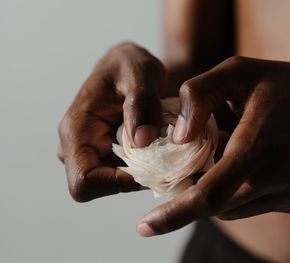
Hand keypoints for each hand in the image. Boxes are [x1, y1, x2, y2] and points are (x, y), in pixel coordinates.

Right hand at [58, 43, 164, 201]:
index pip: (84, 182)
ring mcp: (91, 153)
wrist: (128, 68)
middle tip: (164, 159)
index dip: (116, 184)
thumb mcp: (140, 73)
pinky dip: (144, 169)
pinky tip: (159, 151)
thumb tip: (142, 141)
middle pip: (101, 188)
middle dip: (134, 179)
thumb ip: (142, 103)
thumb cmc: (130, 65)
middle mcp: (78, 147)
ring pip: (115, 185)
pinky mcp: (105, 155)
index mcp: (76, 130)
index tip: (150, 166)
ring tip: (163, 150)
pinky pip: (124, 176)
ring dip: (142, 174)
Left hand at [136, 56, 289, 236]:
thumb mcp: (239, 71)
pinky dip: (235, 190)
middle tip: (183, 169)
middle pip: (216, 205)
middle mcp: (278, 179)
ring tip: (221, 156)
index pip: (210, 195)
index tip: (145, 227)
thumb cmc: (288, 84)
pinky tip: (242, 162)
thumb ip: (199, 95)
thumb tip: (177, 137)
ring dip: (214, 191)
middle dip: (190, 195)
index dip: (174, 214)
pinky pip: (251, 204)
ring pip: (232, 208)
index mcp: (260, 147)